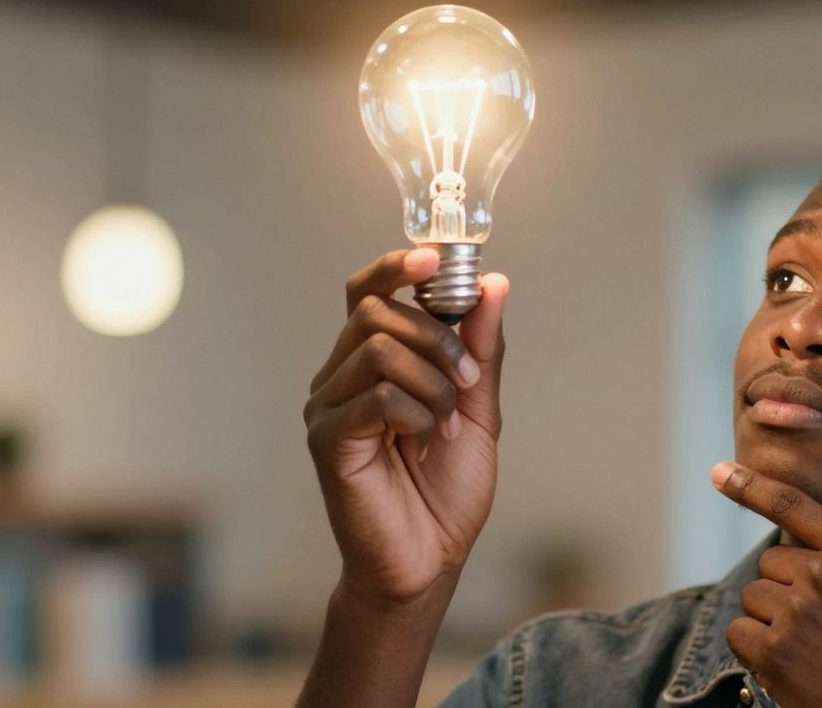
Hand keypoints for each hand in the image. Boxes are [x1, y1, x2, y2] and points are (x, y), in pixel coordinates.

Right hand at [303, 248, 507, 603]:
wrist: (429, 560)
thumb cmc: (446, 490)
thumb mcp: (478, 410)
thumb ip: (481, 349)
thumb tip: (493, 285)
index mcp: (371, 363)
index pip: (366, 291)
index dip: (396, 267)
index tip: (435, 261)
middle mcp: (340, 377)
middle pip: (374, 312)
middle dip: (436, 337)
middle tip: (466, 380)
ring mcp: (328, 407)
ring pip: (377, 349)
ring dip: (432, 380)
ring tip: (446, 423)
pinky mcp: (328, 441)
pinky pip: (376, 396)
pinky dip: (416, 412)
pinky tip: (425, 440)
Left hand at [710, 461, 821, 707]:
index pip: (793, 506)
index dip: (751, 485)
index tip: (719, 472)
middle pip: (771, 563)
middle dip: (788, 589)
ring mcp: (797, 614)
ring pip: (754, 597)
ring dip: (771, 621)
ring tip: (816, 648)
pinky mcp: (774, 652)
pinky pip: (739, 632)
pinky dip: (755, 649)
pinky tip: (794, 665)